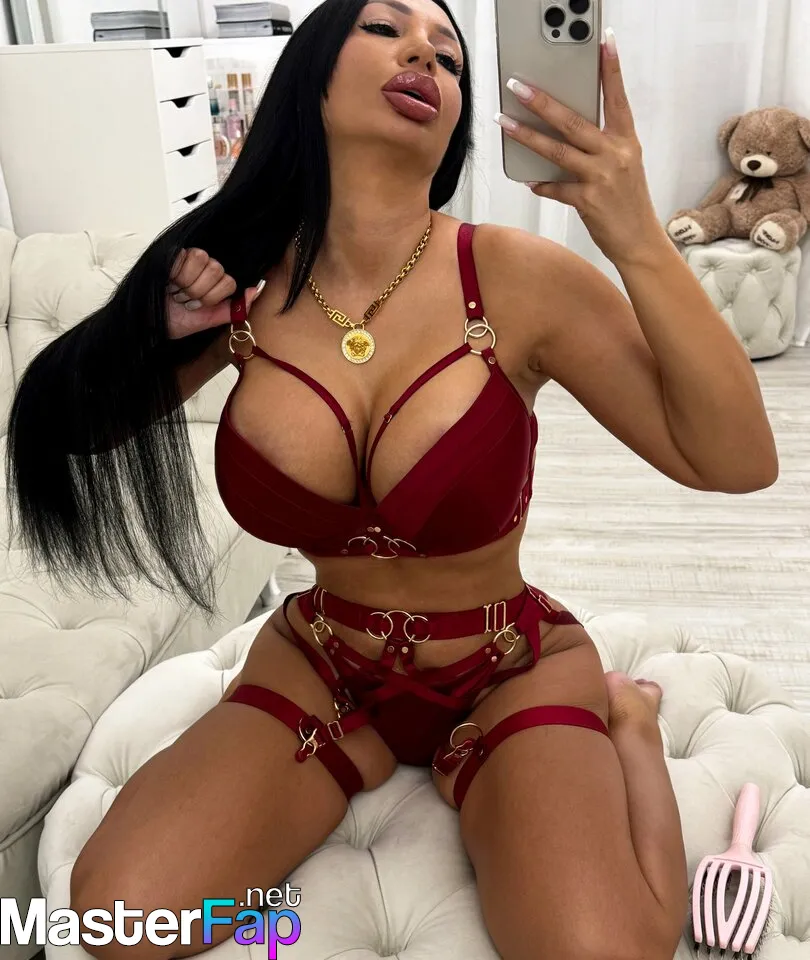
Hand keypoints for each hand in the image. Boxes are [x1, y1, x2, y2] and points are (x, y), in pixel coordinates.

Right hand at [167, 247, 263, 339]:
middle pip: (218, 269)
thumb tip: (254, 291)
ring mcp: (188, 258)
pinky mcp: (173, 252)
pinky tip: (168, 280)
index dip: (213, 297)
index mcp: (215, 283)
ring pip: (204, 259)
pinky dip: (176, 273)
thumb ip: (232, 309)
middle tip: (185, 298)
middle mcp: (204, 268)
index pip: (229, 281)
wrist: (147, 324)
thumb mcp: (207, 320)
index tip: (197, 305)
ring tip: (176, 290)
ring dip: (188, 282)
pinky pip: (185, 255)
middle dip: (200, 290)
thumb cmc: (174, 321)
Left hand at [496, 29, 665, 263]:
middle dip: (542, 102)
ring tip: (504, 122)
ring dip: (527, 136)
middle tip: (518, 87)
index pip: (618, 98)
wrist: (640, 241)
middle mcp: (615, 154)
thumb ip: (600, 147)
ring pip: (557, 150)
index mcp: (626, 141)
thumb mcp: (624, 166)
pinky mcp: (588, 200)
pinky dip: (541, 184)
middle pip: (573, 121)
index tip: (604, 42)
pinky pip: (556, 188)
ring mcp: (601, 177)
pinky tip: (528, 179)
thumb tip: (564, 133)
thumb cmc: (628, 203)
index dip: (611, 69)